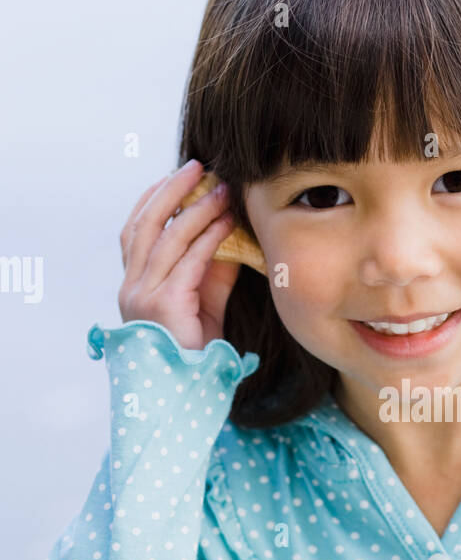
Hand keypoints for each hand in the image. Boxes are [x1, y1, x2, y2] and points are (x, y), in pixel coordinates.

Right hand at [118, 159, 240, 349]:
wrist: (187, 392)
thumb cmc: (195, 353)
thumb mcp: (205, 304)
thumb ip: (213, 271)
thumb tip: (229, 234)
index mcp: (134, 286)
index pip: (134, 232)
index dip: (152, 200)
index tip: (174, 177)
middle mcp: (132, 287)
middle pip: (146, 225)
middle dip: (171, 191)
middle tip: (196, 167)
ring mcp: (144, 295)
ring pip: (169, 237)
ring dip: (196, 209)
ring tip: (220, 189)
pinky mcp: (165, 304)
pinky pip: (189, 260)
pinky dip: (209, 237)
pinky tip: (226, 222)